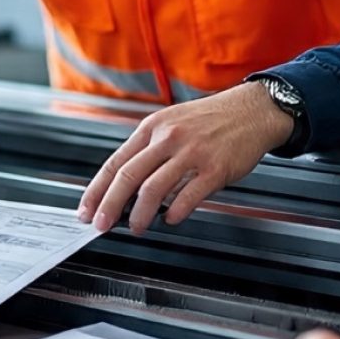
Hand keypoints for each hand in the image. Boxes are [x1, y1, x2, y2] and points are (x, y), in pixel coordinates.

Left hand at [77, 81, 292, 233]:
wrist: (252, 110)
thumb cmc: (211, 120)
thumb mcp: (172, 123)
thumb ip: (150, 151)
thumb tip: (126, 188)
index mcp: (152, 127)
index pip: (115, 162)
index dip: (97, 190)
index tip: (87, 210)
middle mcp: (168, 138)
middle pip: (128, 176)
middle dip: (110, 206)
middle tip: (101, 225)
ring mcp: (191, 153)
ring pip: (153, 189)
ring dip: (140, 215)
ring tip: (137, 228)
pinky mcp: (214, 168)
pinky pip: (187, 196)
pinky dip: (174, 213)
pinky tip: (171, 219)